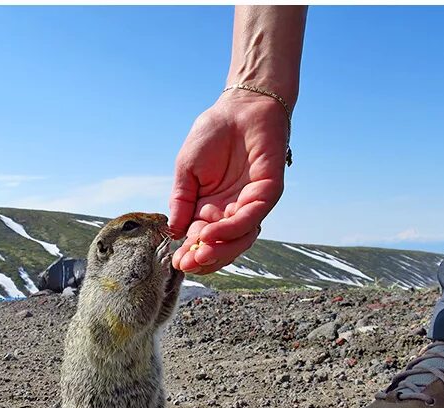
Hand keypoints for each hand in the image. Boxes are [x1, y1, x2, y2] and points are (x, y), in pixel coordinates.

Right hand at [169, 91, 286, 273]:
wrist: (239, 107)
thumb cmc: (212, 134)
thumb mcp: (186, 170)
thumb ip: (181, 200)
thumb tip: (175, 232)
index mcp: (210, 208)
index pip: (202, 239)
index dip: (191, 253)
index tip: (176, 263)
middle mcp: (232, 211)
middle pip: (222, 246)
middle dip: (205, 258)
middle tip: (187, 264)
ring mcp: (251, 203)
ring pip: (240, 239)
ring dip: (220, 250)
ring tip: (199, 253)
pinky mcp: (268, 192)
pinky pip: (251, 217)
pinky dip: (231, 228)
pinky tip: (211, 232)